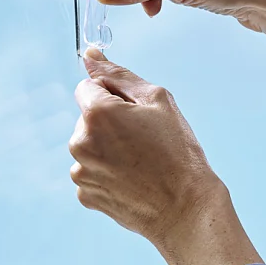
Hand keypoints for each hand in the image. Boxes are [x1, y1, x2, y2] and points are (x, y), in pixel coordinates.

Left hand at [70, 52, 261, 264]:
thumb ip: (118, 74)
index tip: (135, 114)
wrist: (186, 209)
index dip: (114, 96)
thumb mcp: (157, 101)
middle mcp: (80, 141)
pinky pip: (91, 173)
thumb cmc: (178, 153)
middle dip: (109, 123)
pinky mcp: (85, 194)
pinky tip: (132, 182)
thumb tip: (89, 55)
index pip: (89, 86)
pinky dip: (107, 174)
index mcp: (97, 112)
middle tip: (143, 141)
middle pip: (87, 118)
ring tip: (140, 164)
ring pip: (89, 146)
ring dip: (107, 149)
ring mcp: (80, 171)